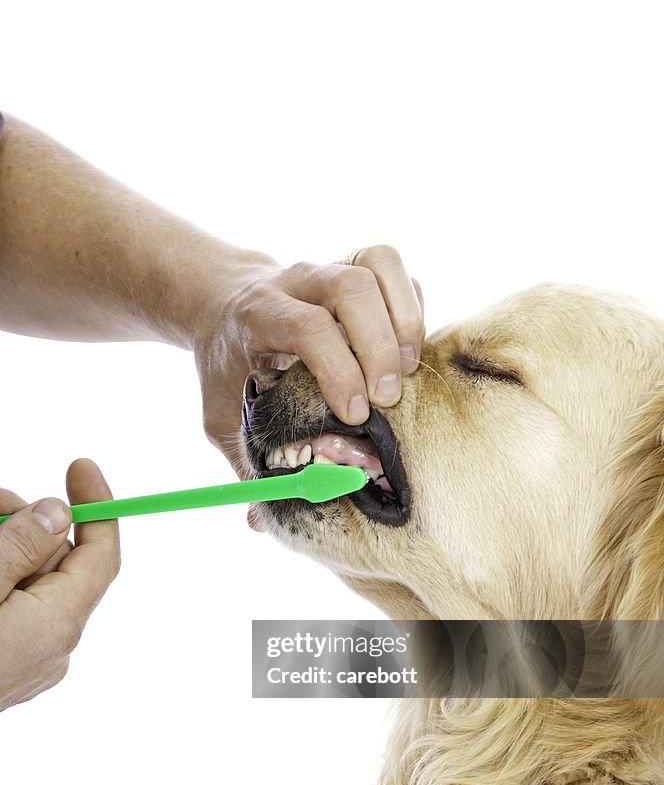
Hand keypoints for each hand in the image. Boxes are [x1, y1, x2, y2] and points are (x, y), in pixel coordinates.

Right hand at [0, 458, 119, 711]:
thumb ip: (18, 546)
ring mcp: (26, 661)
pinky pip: (8, 606)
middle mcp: (51, 646)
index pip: (100, 557)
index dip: (97, 507)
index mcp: (55, 625)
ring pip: (24, 581)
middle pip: (54, 562)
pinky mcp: (2, 666)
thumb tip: (57, 514)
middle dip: (21, 522)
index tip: (79, 465)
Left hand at [194, 244, 423, 469]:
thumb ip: (243, 460)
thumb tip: (256, 521)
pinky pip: (393, 267)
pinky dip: (410, 305)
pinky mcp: (354, 264)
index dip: (338, 370)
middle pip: (350, 287)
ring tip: (406, 370)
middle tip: (387, 397)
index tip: (354, 414)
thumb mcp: (221, 413)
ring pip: (377, 263)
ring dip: (403, 319)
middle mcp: (296, 281)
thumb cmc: (227, 366)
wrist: (222, 303)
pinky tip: (404, 348)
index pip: (307, 328)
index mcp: (259, 315)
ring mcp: (328, 266)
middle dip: (379, 345)